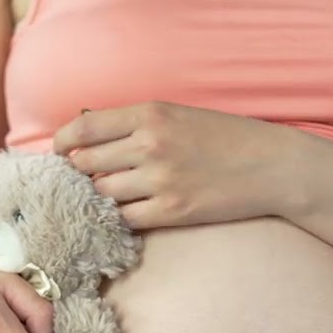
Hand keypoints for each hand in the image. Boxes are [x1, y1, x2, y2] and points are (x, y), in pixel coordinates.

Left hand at [53, 101, 291, 228]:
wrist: (272, 166)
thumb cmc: (226, 137)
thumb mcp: (179, 114)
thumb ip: (136, 124)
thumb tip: (87, 137)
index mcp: (151, 114)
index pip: (83, 128)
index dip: (62, 142)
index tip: (60, 151)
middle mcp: (150, 144)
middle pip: (86, 163)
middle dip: (79, 172)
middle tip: (86, 177)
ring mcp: (160, 180)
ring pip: (102, 193)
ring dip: (101, 196)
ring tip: (113, 194)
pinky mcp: (171, 211)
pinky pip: (125, 218)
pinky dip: (121, 217)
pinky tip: (130, 211)